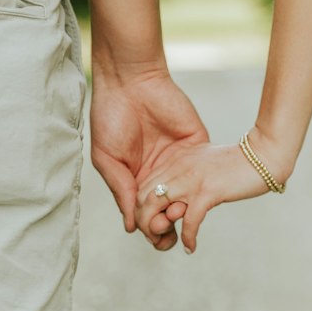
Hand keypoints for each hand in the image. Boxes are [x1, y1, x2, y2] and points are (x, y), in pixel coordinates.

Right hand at [89, 67, 208, 249]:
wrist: (130, 81)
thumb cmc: (110, 117)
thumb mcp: (107, 158)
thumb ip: (121, 191)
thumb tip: (131, 227)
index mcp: (136, 179)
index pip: (147, 214)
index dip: (151, 227)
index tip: (151, 230)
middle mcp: (160, 174)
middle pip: (169, 211)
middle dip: (169, 225)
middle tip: (166, 224)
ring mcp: (180, 161)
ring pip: (188, 196)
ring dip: (185, 210)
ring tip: (178, 211)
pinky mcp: (197, 145)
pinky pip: (204, 171)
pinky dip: (202, 187)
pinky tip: (194, 196)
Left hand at [134, 136, 282, 253]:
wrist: (264, 155)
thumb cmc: (237, 164)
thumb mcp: (204, 166)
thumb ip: (187, 178)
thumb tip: (178, 205)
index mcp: (175, 159)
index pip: (142, 186)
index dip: (141, 209)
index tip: (151, 224)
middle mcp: (178, 168)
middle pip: (142, 199)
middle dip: (144, 223)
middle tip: (156, 238)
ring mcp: (191, 179)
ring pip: (156, 209)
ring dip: (157, 232)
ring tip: (166, 244)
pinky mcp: (208, 192)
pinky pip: (188, 222)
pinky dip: (187, 238)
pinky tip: (190, 247)